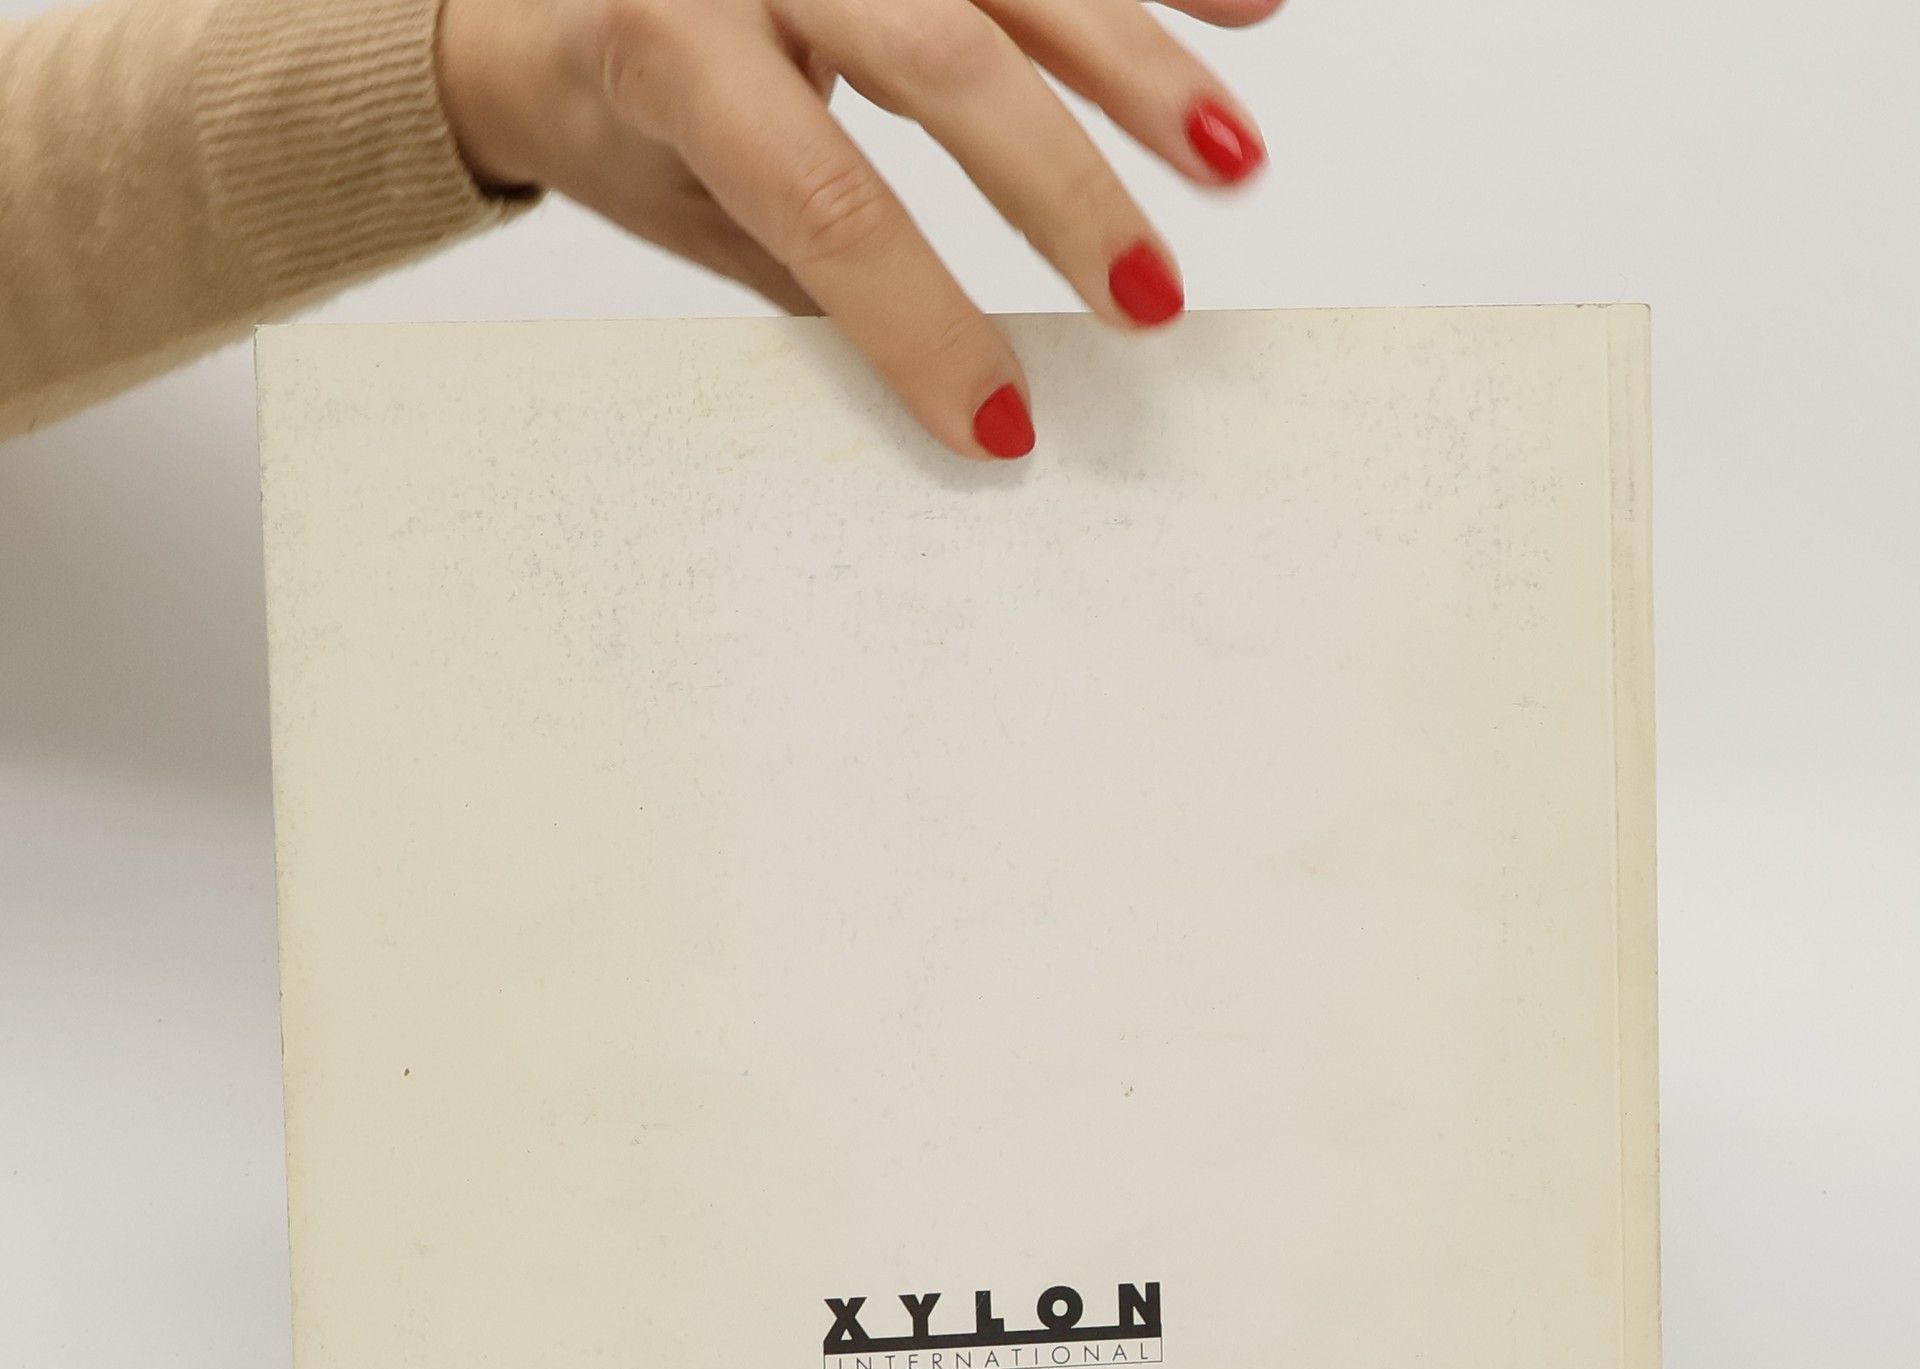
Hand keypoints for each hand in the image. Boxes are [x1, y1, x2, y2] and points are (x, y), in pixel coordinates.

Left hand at [436, 0, 1278, 459]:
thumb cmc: (611, 109)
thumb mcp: (684, 212)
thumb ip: (814, 268)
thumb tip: (952, 379)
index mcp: (674, 46)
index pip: (826, 201)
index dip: (924, 323)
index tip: (1002, 425)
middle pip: (942, 62)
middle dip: (1063, 190)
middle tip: (1149, 300)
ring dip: (1141, 63)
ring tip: (1233, 159)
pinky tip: (1250, 11)